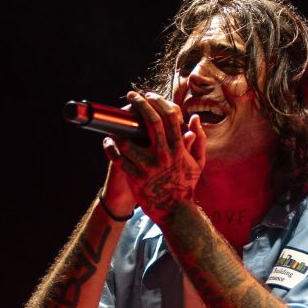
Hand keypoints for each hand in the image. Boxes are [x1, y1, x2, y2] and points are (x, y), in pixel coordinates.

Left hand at [104, 91, 205, 224]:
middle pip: (151, 122)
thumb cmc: (186, 184)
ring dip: (119, 130)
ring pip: (129, 141)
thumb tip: (195, 118)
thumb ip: (199, 139)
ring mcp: (149, 167)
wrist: (176, 211)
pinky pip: (119, 160)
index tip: (150, 95)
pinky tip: (108, 142)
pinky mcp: (136, 179)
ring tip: (115, 124)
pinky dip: (111, 149)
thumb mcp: (198, 162)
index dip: (159, 102)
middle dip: (140, 104)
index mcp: (179, 149)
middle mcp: (164, 155)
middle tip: (131, 96)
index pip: (170, 117)